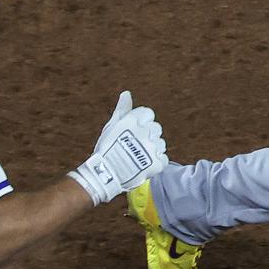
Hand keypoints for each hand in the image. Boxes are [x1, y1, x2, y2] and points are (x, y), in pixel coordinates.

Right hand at [68, 91, 166, 205]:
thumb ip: (123, 109)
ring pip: (160, 144)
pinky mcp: (158, 163)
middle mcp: (146, 131)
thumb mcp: (112, 126)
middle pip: (156, 128)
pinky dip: (155, 163)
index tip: (132, 133)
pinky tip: (143, 165)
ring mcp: (153, 147)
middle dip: (147, 136)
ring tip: (137, 157)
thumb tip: (127, 94)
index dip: (141, 123)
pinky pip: (163, 159)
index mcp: (135, 120)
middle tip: (134, 146)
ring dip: (152, 149)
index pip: (148, 114)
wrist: (105, 174)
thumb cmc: (106, 149)